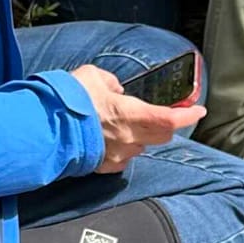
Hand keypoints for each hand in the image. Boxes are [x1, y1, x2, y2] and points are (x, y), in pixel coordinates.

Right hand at [69, 62, 202, 172]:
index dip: (188, 115)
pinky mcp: (104, 166)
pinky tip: (109, 138)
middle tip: (164, 114)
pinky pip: (122, 157)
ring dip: (140, 135)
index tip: (198, 111)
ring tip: (121, 123)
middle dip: (166, 124)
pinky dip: (122, 147)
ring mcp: (118, 155)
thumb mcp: (92, 77)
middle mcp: (129, 138)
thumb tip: (116, 90)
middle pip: (161, 135)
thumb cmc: (69, 101)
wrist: (45, 129)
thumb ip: (110, 83)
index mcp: (131, 114)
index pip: (170, 119)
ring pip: (141, 146)